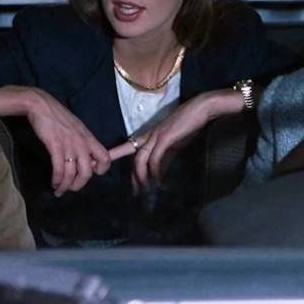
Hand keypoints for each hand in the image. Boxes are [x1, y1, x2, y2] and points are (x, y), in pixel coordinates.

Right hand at [0, 86, 109, 196]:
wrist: (41, 104)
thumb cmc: (57, 117)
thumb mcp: (76, 128)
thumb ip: (82, 142)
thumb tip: (84, 159)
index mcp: (89, 137)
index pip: (105, 158)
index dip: (100, 170)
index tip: (90, 174)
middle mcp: (82, 142)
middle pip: (87, 172)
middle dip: (79, 185)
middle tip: (70, 188)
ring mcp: (69, 144)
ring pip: (72, 174)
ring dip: (65, 185)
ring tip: (59, 189)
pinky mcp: (55, 146)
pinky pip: (59, 169)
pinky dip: (56, 179)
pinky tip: (53, 182)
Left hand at [109, 90, 238, 194]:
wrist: (200, 109)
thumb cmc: (187, 126)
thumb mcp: (173, 146)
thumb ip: (164, 160)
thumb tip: (158, 176)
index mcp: (148, 137)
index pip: (127, 148)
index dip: (115, 157)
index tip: (104, 168)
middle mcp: (148, 136)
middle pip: (133, 159)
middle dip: (133, 178)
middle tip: (135, 195)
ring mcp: (155, 136)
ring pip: (140, 160)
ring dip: (142, 177)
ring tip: (146, 191)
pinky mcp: (165, 138)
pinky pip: (155, 158)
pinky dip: (155, 172)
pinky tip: (158, 182)